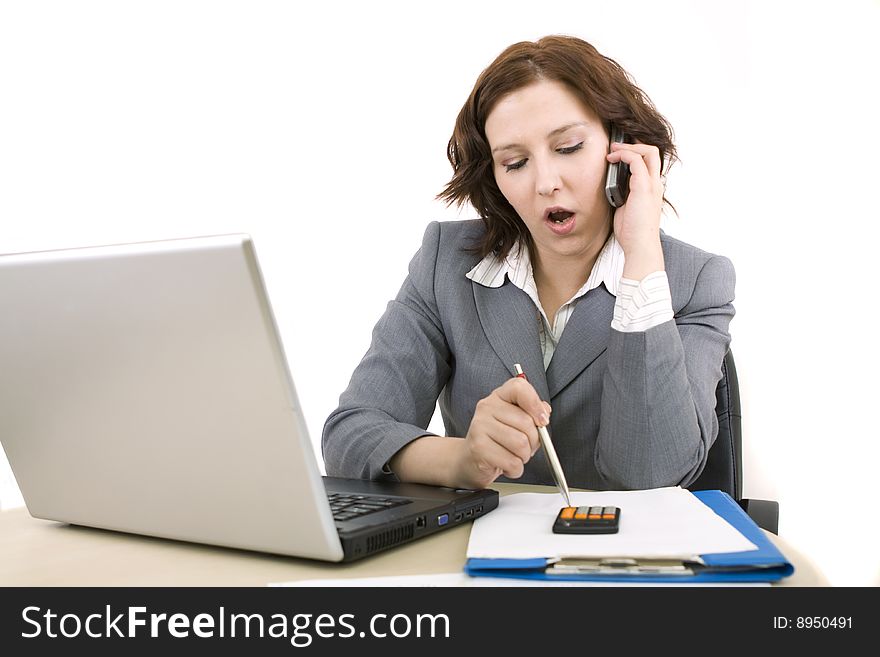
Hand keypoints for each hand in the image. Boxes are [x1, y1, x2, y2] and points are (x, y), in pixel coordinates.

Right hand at [457, 377, 551, 488]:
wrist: (470, 460)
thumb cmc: (497, 441)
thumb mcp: (516, 422)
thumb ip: (533, 413)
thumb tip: (545, 411)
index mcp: (499, 397)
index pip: (519, 387)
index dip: (535, 404)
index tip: (542, 420)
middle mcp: (487, 407)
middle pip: (526, 423)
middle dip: (534, 442)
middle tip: (525, 446)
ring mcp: (480, 427)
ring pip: (521, 444)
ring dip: (524, 457)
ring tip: (514, 456)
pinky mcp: (478, 448)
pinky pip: (512, 462)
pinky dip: (515, 470)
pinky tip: (506, 466)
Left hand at [606, 141, 665, 278]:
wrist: (640, 245)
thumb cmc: (632, 232)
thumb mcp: (626, 208)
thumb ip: (623, 195)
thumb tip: (612, 187)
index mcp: (652, 189)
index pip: (650, 163)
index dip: (636, 153)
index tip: (618, 154)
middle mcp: (655, 184)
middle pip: (653, 152)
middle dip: (634, 144)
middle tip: (615, 146)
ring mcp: (651, 184)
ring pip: (648, 152)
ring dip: (628, 147)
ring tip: (612, 150)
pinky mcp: (643, 187)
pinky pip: (636, 160)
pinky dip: (624, 155)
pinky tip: (612, 159)